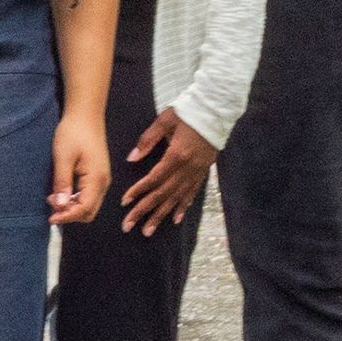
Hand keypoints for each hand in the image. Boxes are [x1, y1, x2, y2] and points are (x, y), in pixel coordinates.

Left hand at [48, 106, 108, 225]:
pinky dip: (75, 200)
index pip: (84, 209)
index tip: (50, 217)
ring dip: (71, 208)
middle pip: (89, 212)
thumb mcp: (63, 156)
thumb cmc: (73, 132)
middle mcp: (103, 183)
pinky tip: (61, 192)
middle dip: (70, 214)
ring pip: (89, 206)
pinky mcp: (96, 176)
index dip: (67, 216)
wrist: (85, 115)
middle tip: (51, 206)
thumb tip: (59, 206)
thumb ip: (62, 182)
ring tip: (53, 198)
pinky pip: (88, 196)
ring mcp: (101, 180)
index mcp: (97, 179)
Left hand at [119, 107, 214, 234]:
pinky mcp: (203, 172)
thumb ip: (148, 140)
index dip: (138, 192)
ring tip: (148, 230)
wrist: (217, 110)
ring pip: (176, 198)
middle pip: (163, 194)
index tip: (124, 202)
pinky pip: (191, 193)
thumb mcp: (165, 121)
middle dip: (144, 211)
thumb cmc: (188, 111)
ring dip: (161, 215)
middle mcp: (188, 168)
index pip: (154, 179)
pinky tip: (174, 219)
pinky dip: (182, 207)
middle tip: (129, 226)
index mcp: (177, 155)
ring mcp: (197, 172)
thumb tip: (132, 158)